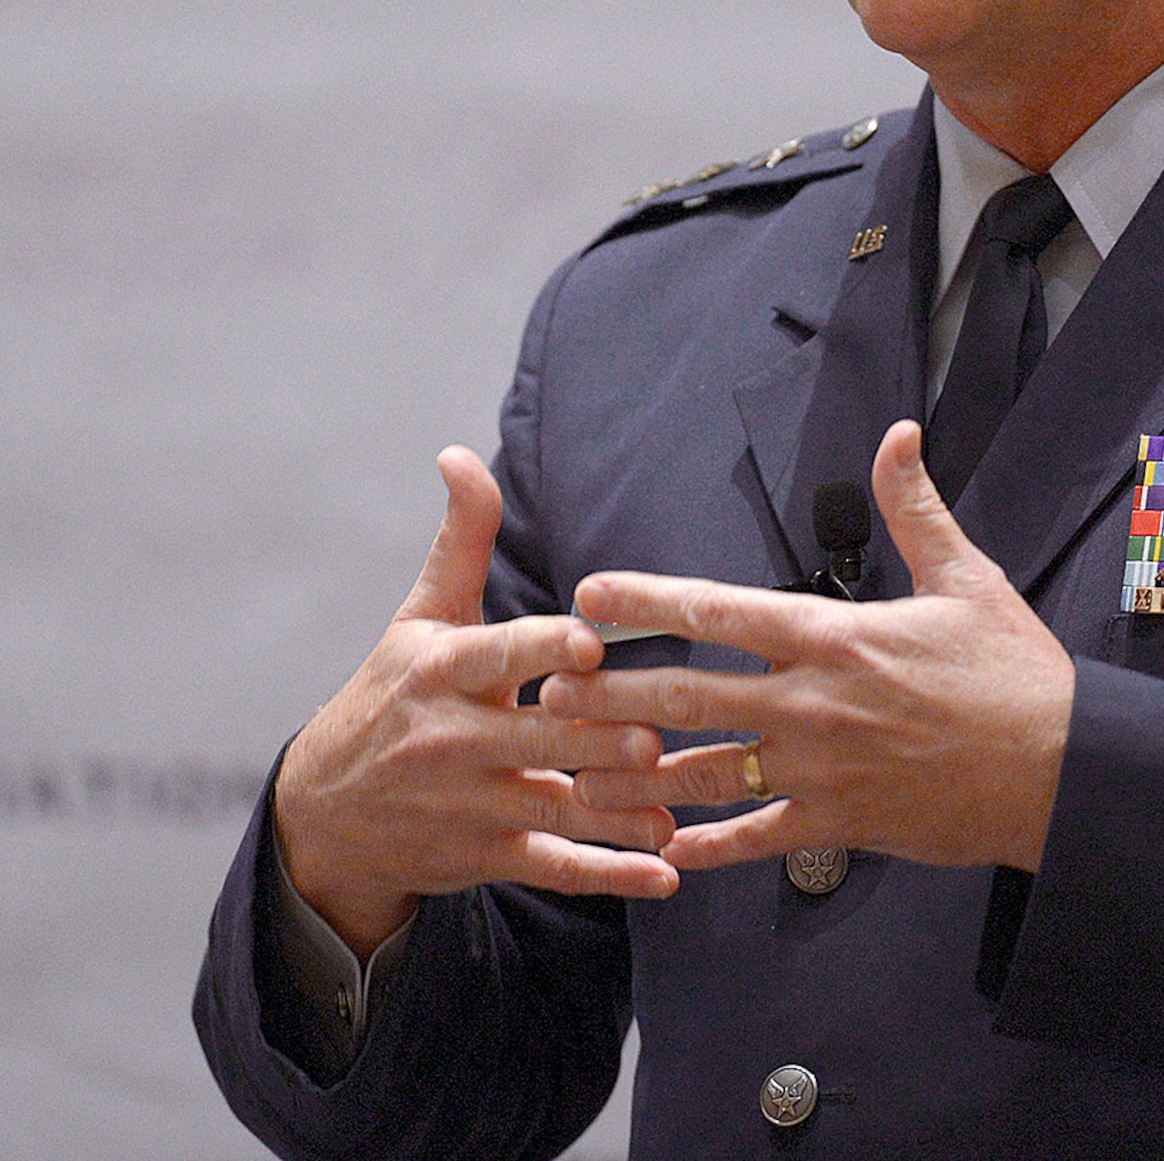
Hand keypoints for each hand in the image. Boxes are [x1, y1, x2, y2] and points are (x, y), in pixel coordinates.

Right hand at [273, 447, 678, 956]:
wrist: (323, 815)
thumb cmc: (392, 697)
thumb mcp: (419, 616)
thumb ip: (461, 539)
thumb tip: (460, 454)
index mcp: (440, 672)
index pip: (497, 653)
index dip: (542, 646)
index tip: (589, 639)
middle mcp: (451, 739)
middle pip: (534, 734)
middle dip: (594, 737)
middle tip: (654, 736)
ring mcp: (468, 804)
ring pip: (550, 807)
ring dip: (614, 814)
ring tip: (673, 813)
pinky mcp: (484, 857)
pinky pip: (552, 868)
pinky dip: (608, 876)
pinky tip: (663, 875)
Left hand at [542, 420, 1075, 873]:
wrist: (1060, 771)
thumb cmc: (1016, 672)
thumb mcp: (968, 577)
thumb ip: (916, 507)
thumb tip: (897, 437)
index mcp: (837, 637)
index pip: (723, 610)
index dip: (650, 599)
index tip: (591, 593)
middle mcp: (813, 704)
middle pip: (690, 696)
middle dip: (612, 695)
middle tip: (547, 694)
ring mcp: (821, 770)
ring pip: (706, 774)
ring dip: (637, 775)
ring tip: (576, 775)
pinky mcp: (839, 824)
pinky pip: (757, 839)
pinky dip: (709, 848)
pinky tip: (665, 853)